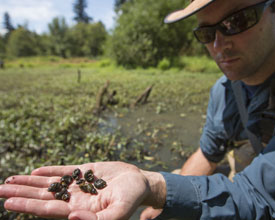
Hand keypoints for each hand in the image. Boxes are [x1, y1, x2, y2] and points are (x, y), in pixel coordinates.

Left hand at [0, 162, 164, 219]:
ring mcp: (79, 184)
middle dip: (22, 193)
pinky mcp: (86, 171)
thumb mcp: (118, 212)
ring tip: (9, 180)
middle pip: (43, 196)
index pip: (49, 208)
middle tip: (0, 189)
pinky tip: (35, 171)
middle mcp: (75, 198)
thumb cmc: (132, 198)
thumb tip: (71, 217)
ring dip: (29, 182)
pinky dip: (49, 170)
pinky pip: (64, 170)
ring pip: (50, 183)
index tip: (9, 202)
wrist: (140, 182)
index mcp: (81, 209)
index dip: (29, 205)